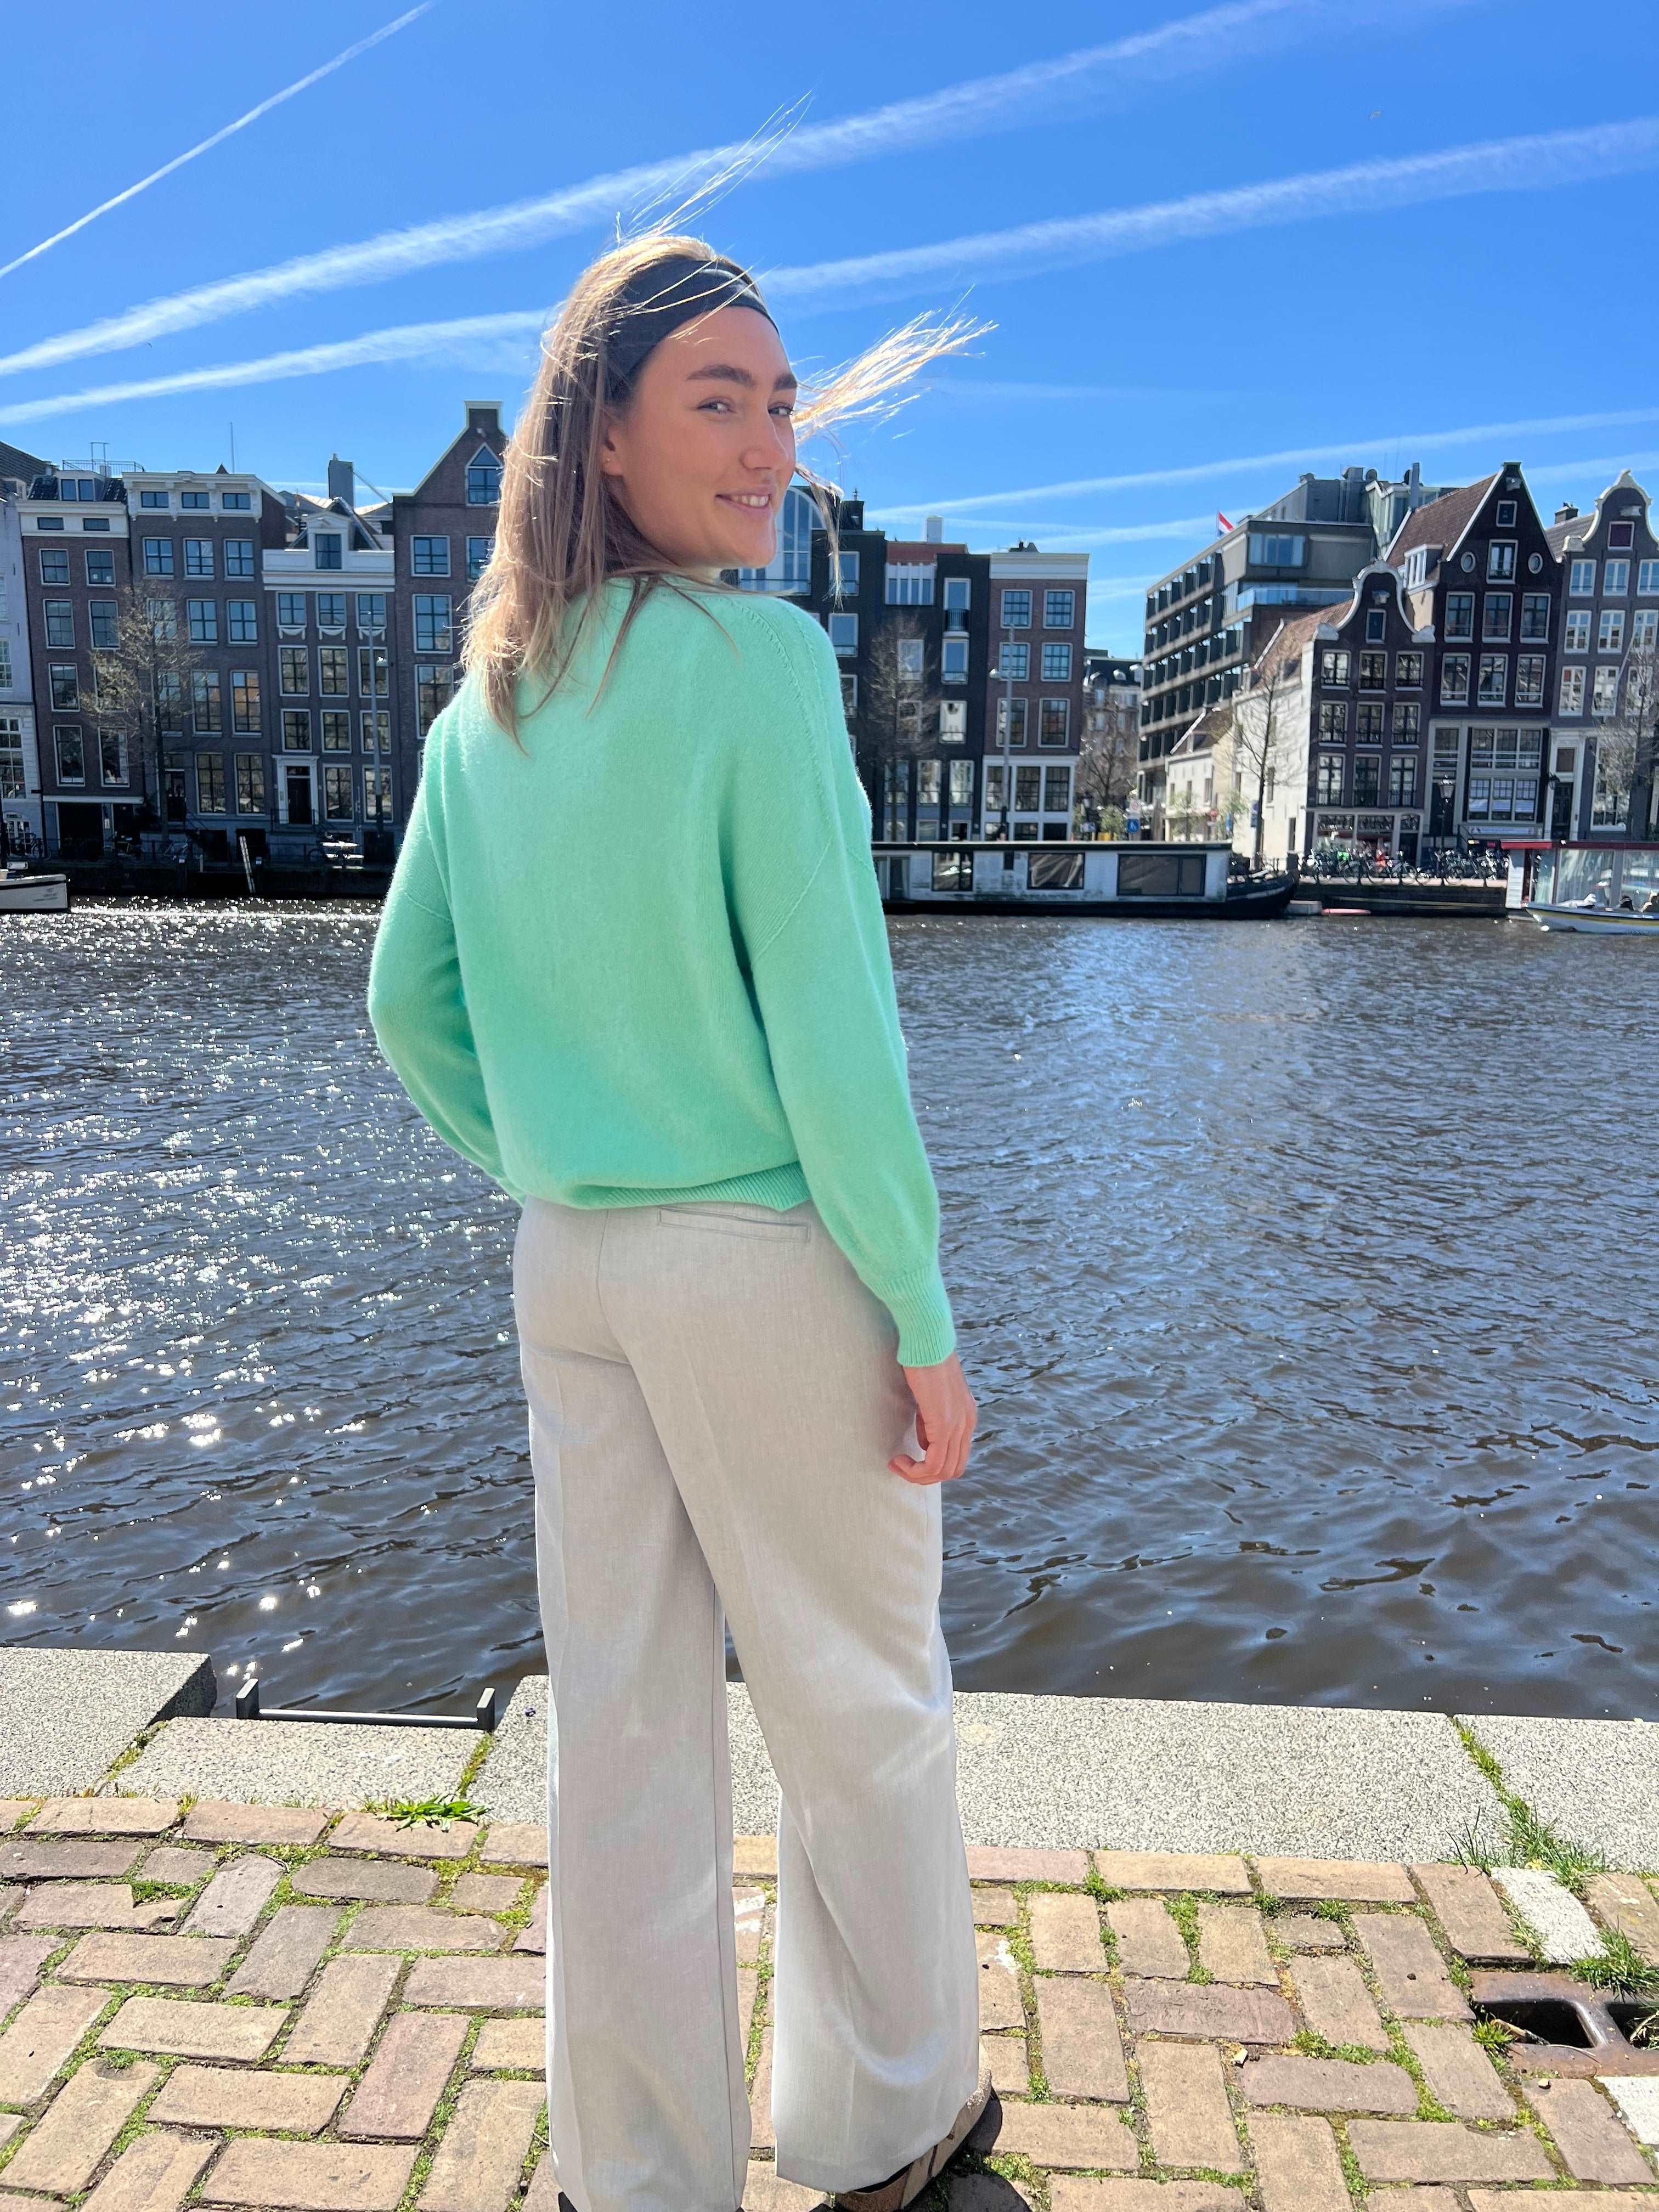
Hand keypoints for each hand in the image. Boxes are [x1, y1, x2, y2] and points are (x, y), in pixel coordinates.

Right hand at [889, 1350, 976, 1485]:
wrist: (928, 1340)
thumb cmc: (924, 1361)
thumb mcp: (930, 1398)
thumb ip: (931, 1420)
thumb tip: (925, 1443)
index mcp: (967, 1417)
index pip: (957, 1457)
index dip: (932, 1464)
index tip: (908, 1455)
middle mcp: (968, 1424)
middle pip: (954, 1470)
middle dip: (925, 1476)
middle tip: (901, 1466)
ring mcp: (959, 1425)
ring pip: (944, 1471)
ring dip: (917, 1475)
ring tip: (896, 1463)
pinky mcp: (945, 1424)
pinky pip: (934, 1463)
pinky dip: (915, 1470)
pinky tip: (898, 1459)